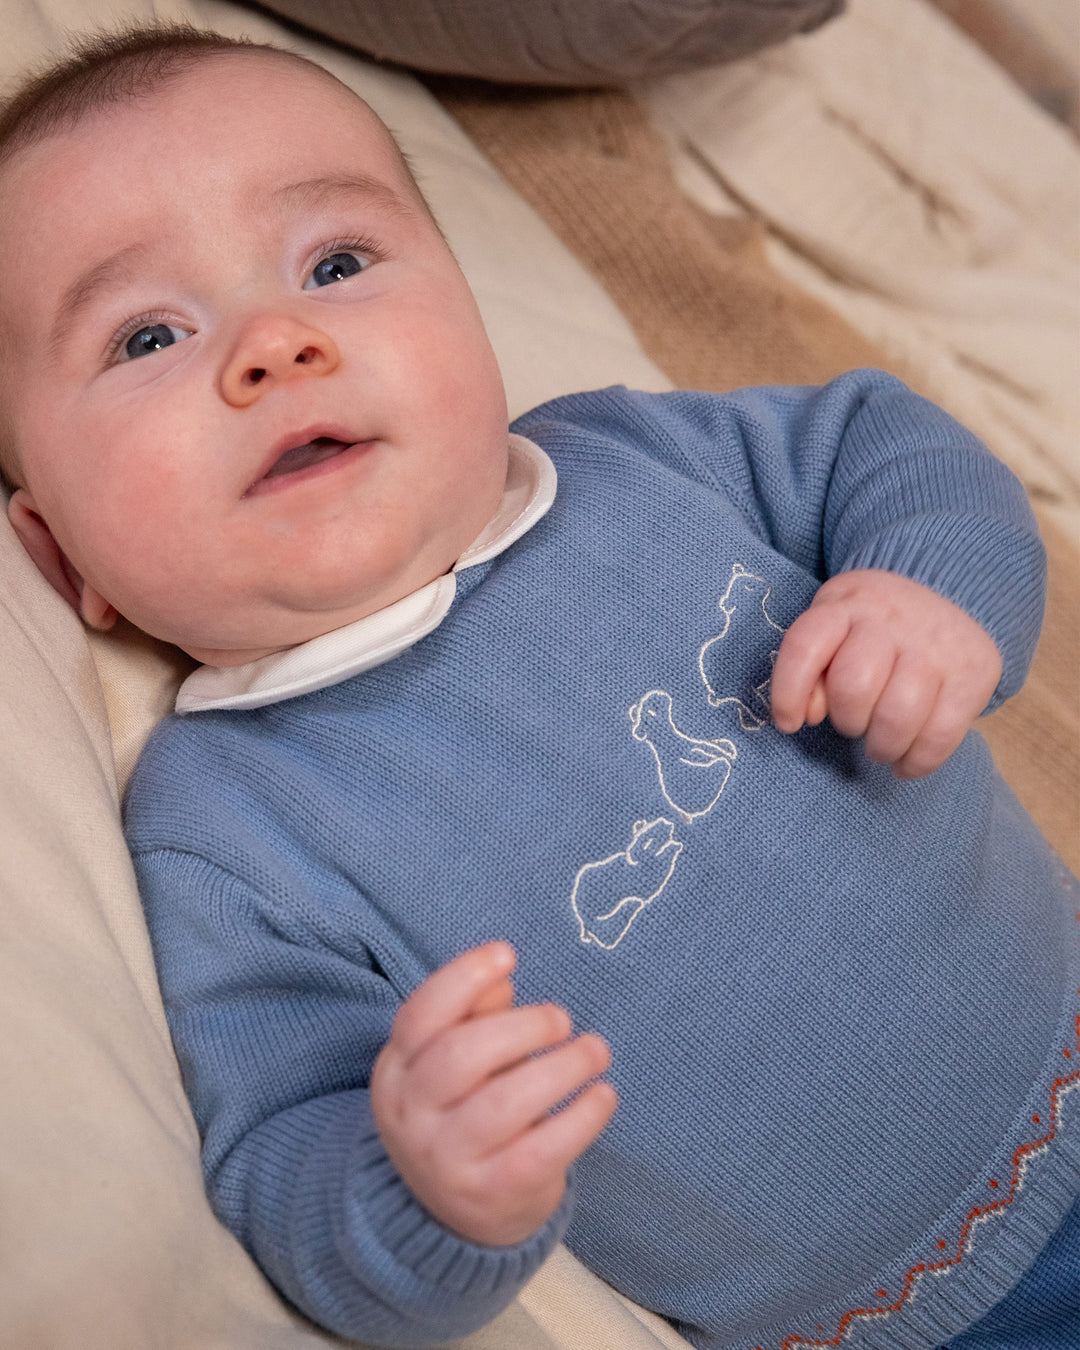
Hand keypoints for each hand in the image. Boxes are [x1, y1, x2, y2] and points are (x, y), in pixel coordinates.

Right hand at [370, 941, 616, 1246]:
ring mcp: (448, 1160)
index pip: (419, 1015)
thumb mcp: (448, 1062)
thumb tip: (500, 979)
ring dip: (562, 1068)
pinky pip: (542, 1150)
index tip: (509, 954)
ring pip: (504, 1104)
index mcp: (396, 1070)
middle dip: (522, 1026)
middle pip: (461, 1055)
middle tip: (562, 1019)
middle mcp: (412, 1116)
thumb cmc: (460, 1112)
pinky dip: (582, 1117)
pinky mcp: (492, 1194)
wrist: (450, 1216)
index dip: (463, 977)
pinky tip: (603, 1095)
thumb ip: (471, 1015)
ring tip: (595, 1051)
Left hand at [770, 570, 1001, 778]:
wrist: (951, 594)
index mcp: (846, 604)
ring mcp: (936, 647)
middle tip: (855, 724)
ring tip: (880, 747)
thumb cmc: (873, 627)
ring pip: (898, 716)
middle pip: (854, 687)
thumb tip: (808, 714)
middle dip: (847, 721)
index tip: (789, 723)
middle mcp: (891, 619)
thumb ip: (812, 669)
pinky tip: (905, 763)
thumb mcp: (834, 630)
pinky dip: (917, 762)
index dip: (788, 692)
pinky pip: (940, 736)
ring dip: (882, 747)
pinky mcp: (973, 676)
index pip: (804, 647)